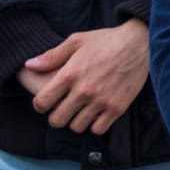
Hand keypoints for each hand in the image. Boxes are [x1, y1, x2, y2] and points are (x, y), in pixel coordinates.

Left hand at [21, 21, 149, 134]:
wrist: (140, 43)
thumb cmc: (106, 40)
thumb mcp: (76, 41)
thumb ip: (52, 56)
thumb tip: (29, 65)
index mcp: (70, 74)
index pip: (42, 103)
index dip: (40, 105)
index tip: (46, 102)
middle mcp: (84, 91)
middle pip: (57, 120)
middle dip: (56, 116)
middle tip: (62, 109)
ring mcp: (101, 101)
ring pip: (77, 127)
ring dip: (75, 121)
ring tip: (80, 111)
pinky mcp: (117, 108)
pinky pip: (98, 129)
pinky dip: (95, 125)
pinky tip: (96, 113)